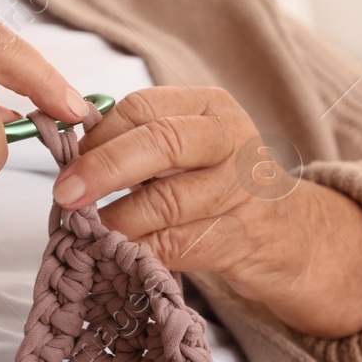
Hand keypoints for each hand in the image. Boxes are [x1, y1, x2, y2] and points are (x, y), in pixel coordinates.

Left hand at [59, 87, 361, 339]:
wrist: (294, 238)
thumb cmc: (226, 190)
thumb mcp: (194, 151)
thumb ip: (143, 144)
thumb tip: (72, 158)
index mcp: (213, 108)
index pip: (143, 108)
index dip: (98, 136)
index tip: (69, 162)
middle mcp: (234, 141)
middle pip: (160, 142)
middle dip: (103, 170)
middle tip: (67, 194)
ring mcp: (244, 191)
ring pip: (165, 200)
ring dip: (118, 220)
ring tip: (91, 231)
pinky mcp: (243, 238)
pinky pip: (178, 244)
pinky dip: (142, 250)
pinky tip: (123, 253)